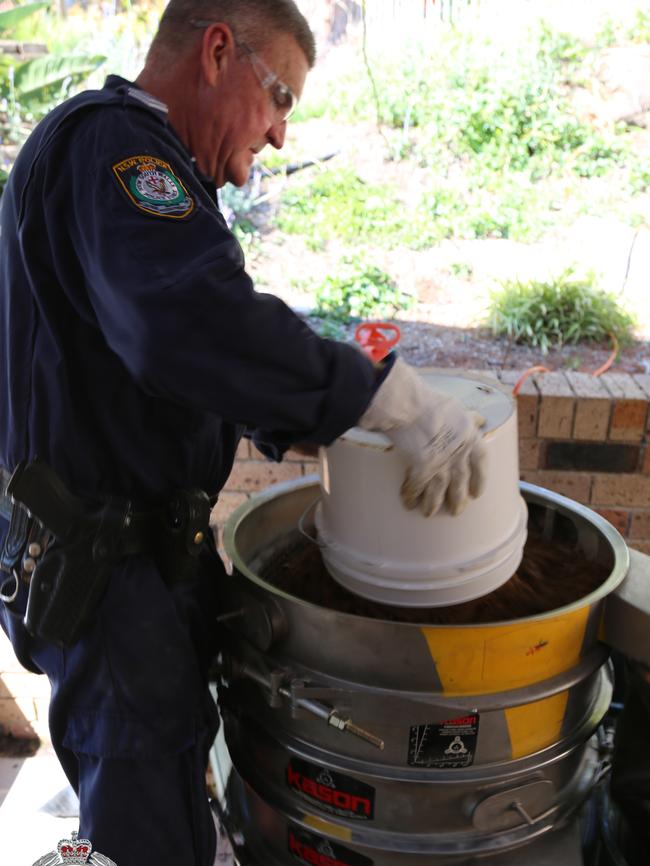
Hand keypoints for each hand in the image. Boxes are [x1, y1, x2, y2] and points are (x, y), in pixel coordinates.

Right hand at [359, 358, 486, 516]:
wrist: (411, 407)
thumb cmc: (432, 402)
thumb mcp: (457, 407)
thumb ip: (468, 418)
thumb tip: (480, 419)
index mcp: (471, 439)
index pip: (481, 464)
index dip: (479, 480)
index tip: (477, 493)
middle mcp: (459, 456)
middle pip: (461, 484)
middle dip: (458, 499)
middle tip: (456, 511)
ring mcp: (441, 465)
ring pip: (439, 491)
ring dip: (433, 504)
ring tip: (429, 513)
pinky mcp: (421, 469)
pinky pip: (416, 487)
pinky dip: (411, 495)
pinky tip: (407, 503)